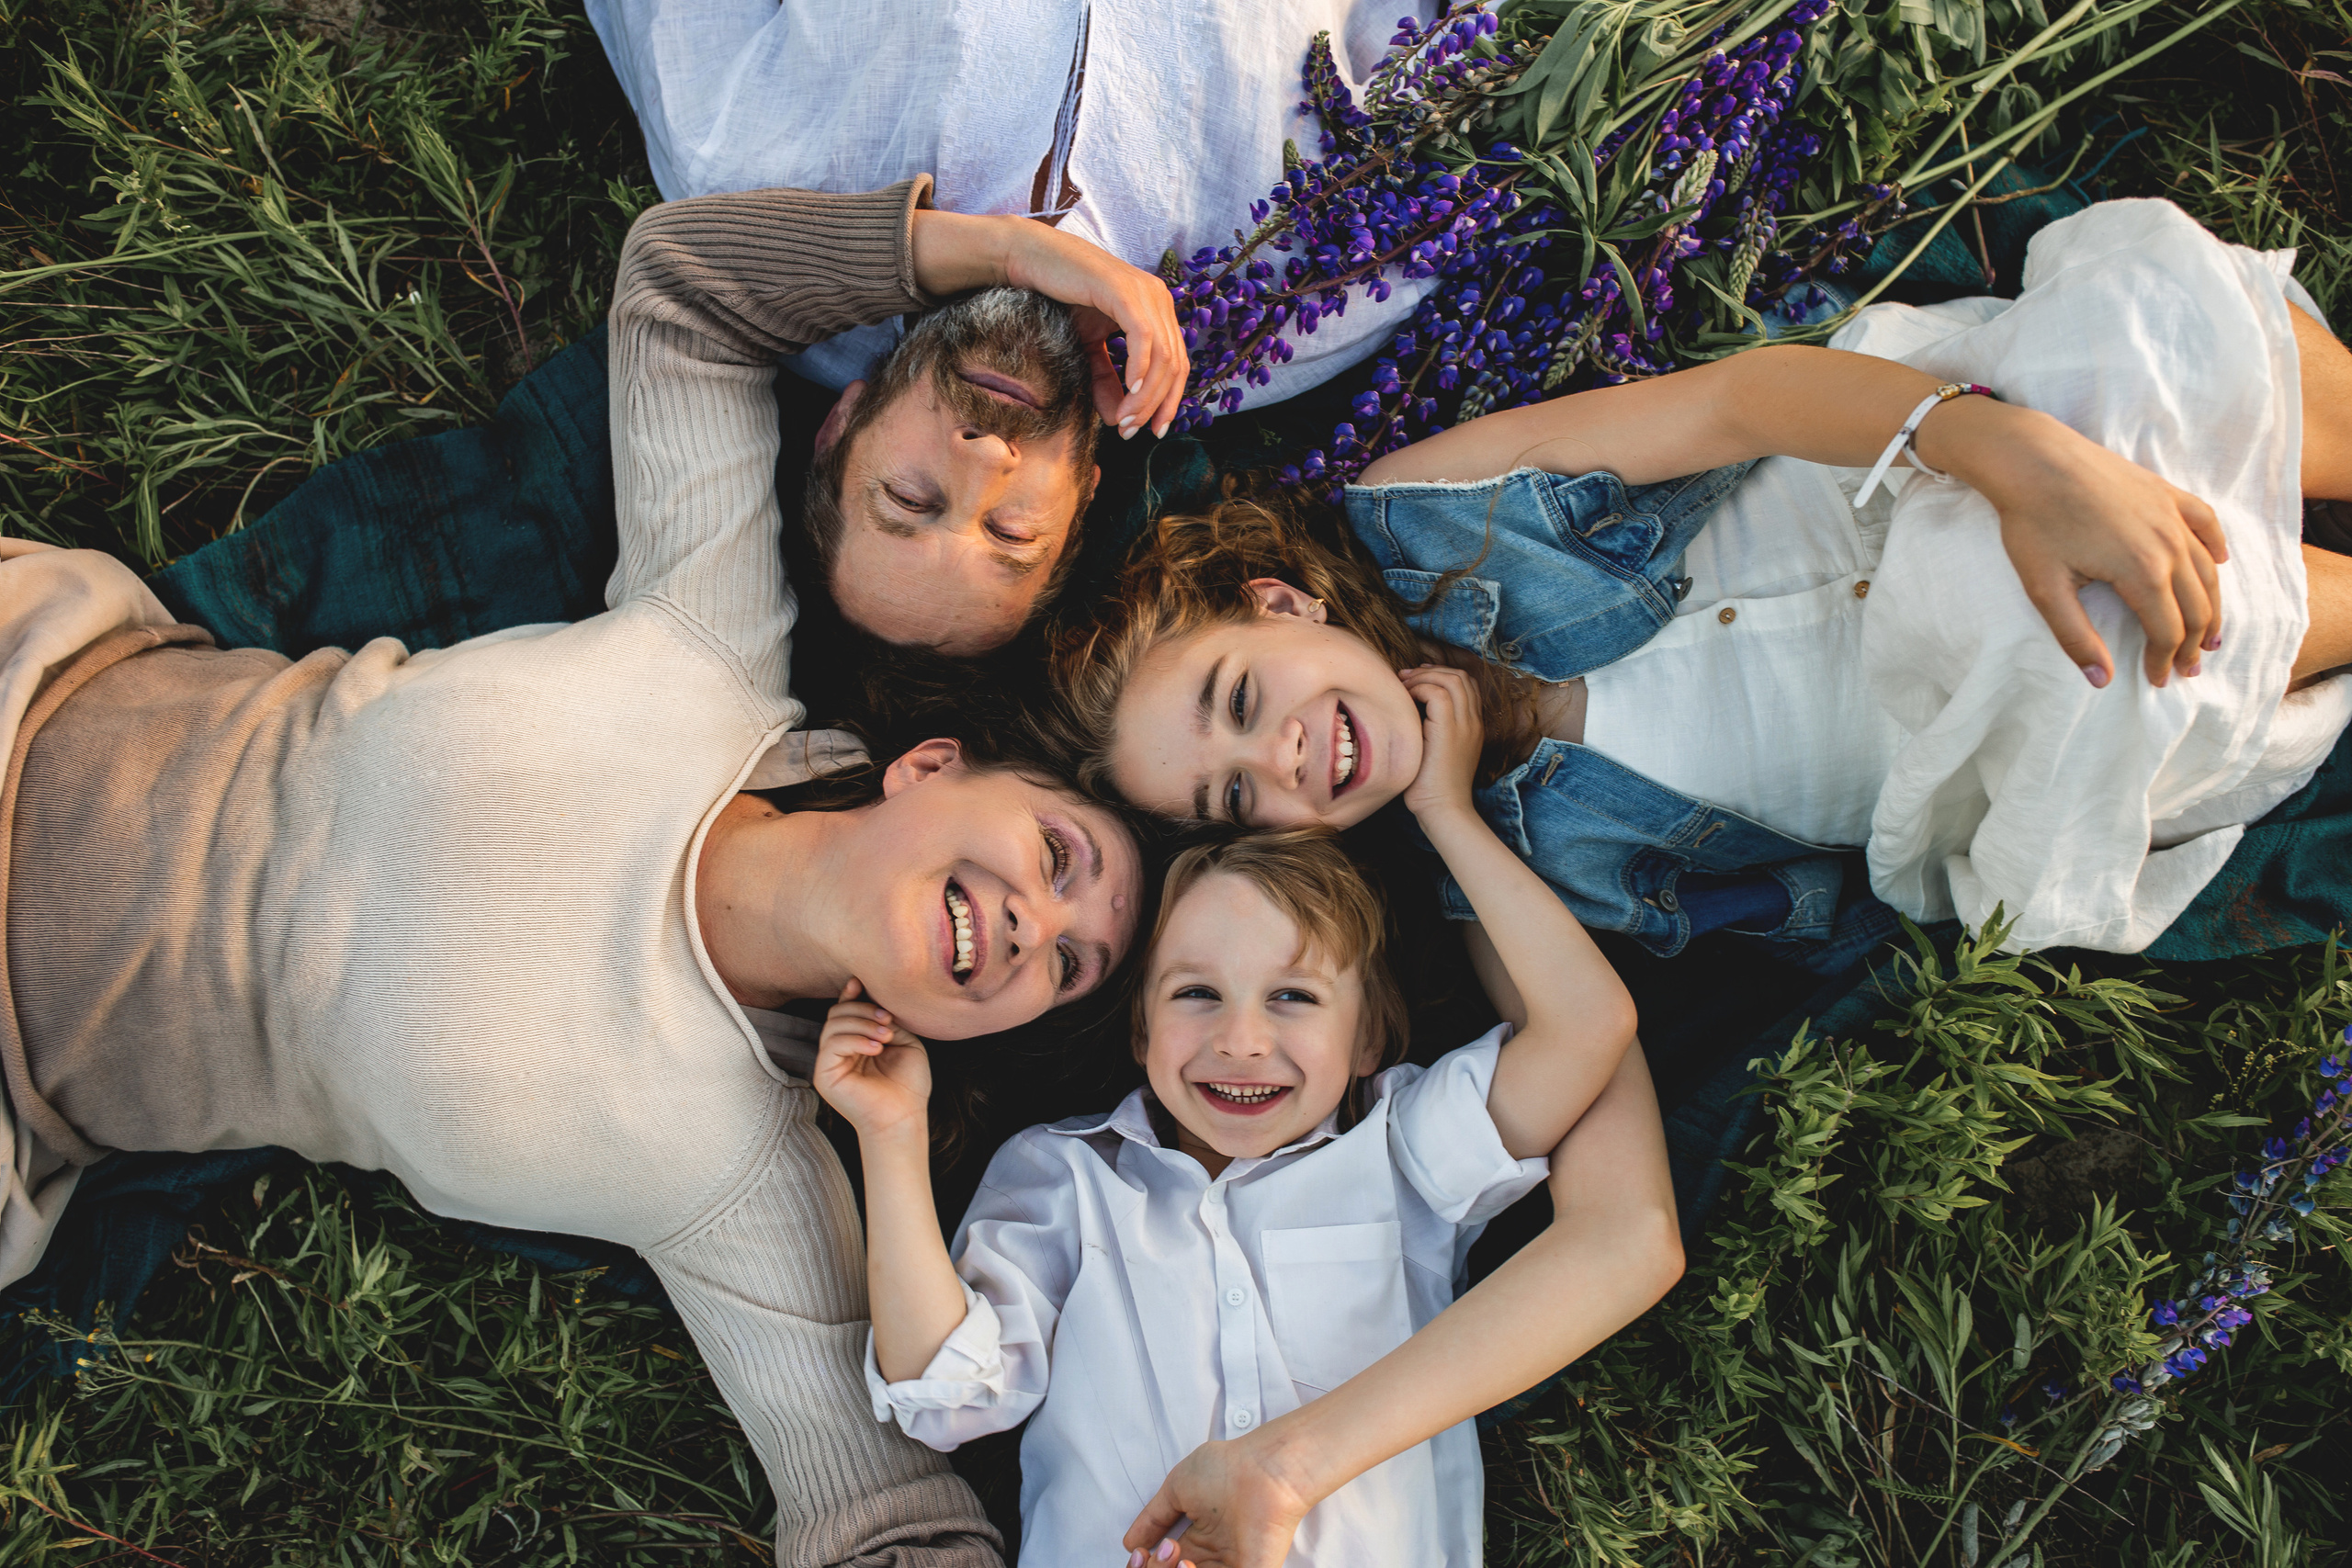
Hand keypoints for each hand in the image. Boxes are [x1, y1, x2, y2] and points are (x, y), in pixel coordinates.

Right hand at [813, 980, 931, 1141]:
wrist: (904, 1117)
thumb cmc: (908, 1085)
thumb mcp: (904, 1041)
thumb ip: (887, 1020)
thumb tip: (874, 999)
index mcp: (856, 1043)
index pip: (844, 1012)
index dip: (850, 995)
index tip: (861, 983)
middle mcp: (839, 1052)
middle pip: (837, 1013)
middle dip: (862, 1009)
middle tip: (887, 1019)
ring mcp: (830, 1063)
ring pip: (833, 1025)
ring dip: (862, 1023)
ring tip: (885, 1035)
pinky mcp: (825, 1075)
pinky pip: (832, 1044)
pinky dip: (856, 1039)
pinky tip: (876, 1047)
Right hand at [996, 221, 1188, 439]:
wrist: (1033, 260)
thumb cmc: (1061, 299)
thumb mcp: (1089, 349)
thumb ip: (1106, 381)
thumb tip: (1119, 420)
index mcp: (1158, 310)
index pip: (1177, 364)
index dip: (1169, 401)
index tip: (1152, 431)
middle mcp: (1160, 299)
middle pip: (1175, 365)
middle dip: (1157, 405)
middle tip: (1132, 431)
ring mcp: (1146, 292)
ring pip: (1162, 355)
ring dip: (1146, 395)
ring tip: (1126, 420)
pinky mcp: (1125, 290)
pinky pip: (1143, 337)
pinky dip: (1140, 367)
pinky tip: (1129, 390)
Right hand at [1121, 1437, 1316, 1567]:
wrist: (1263, 1466)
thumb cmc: (1227, 1468)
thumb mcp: (1177, 1488)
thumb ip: (1153, 1517)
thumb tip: (1130, 1542)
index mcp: (1199, 1540)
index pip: (1164, 1567)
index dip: (1147, 1565)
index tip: (1140, 1552)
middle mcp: (1214, 1559)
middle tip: (1167, 1548)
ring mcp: (1232, 1567)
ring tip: (1179, 1555)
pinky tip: (1188, 1563)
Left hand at [1397, 663, 1483, 819]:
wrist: (1443, 810)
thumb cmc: (1431, 787)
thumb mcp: (1433, 752)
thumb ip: (1430, 729)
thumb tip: (1409, 708)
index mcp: (1472, 726)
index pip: (1466, 685)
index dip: (1441, 675)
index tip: (1416, 680)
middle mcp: (1473, 722)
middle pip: (1461, 676)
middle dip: (1430, 671)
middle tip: (1405, 677)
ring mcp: (1465, 725)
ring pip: (1452, 679)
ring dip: (1423, 677)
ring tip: (1403, 686)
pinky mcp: (1450, 731)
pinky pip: (1437, 693)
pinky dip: (1419, 689)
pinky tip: (1405, 701)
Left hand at [1950, 406, 2227, 687]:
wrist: (2033, 460)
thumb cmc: (2033, 524)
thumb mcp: (2045, 589)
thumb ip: (2076, 637)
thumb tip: (2101, 681)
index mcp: (2142, 572)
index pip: (2167, 630)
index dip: (2164, 661)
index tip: (2156, 680)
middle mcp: (2169, 544)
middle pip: (2197, 606)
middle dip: (2193, 643)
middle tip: (2187, 668)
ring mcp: (2172, 515)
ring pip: (2207, 571)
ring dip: (2212, 606)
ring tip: (2209, 635)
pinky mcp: (2166, 493)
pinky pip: (2205, 523)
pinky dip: (2215, 548)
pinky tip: (2219, 563)